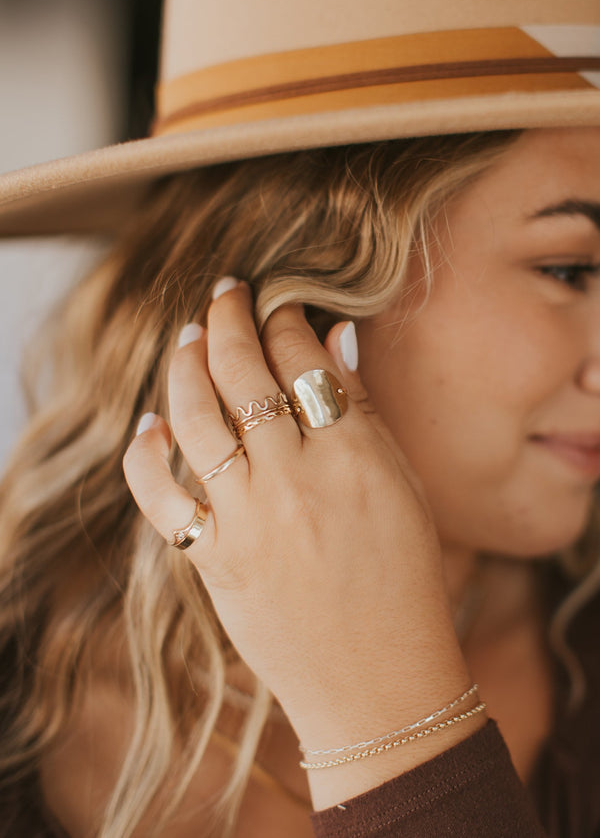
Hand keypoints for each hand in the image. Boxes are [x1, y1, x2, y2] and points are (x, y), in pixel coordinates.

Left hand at [123, 279, 479, 804]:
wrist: (378, 682)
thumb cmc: (404, 583)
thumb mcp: (401, 488)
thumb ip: (364, 412)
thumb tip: (335, 341)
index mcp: (355, 456)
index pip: (303, 359)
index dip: (284, 319)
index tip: (276, 305)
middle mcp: (297, 479)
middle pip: (243, 372)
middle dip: (228, 317)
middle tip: (224, 292)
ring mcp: (249, 520)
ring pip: (196, 416)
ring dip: (184, 364)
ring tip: (186, 335)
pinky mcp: (214, 559)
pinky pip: (161, 494)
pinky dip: (147, 452)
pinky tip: (150, 423)